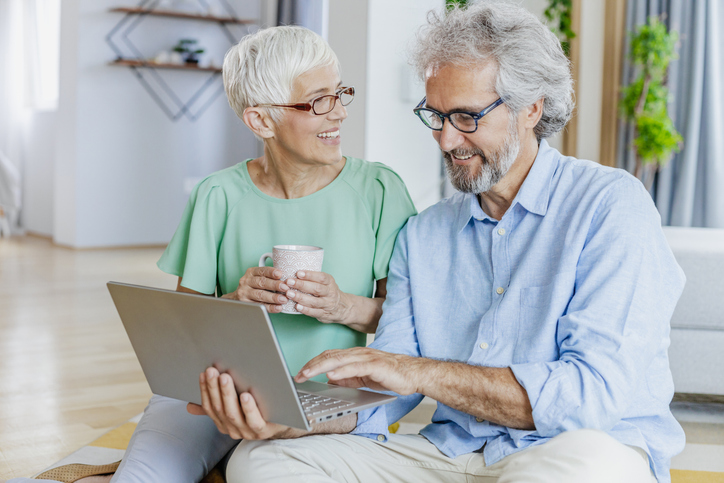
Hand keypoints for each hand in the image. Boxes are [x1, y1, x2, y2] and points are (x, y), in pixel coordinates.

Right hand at [187, 367, 294, 439]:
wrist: (283, 423)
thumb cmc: (258, 410)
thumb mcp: (234, 407)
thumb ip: (215, 405)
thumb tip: (190, 406)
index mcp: (223, 423)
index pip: (209, 407)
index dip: (205, 390)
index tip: (204, 373)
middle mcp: (233, 429)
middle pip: (219, 408)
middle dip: (214, 388)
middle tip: (213, 370)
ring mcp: (247, 431)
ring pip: (233, 414)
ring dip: (227, 394)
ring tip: (226, 377)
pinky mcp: (263, 430)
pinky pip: (253, 421)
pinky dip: (248, 408)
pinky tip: (246, 395)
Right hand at [222, 267, 289, 313]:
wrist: (237, 298)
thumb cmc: (253, 286)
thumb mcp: (257, 278)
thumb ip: (269, 277)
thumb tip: (288, 279)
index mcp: (251, 272)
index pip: (262, 270)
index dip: (271, 272)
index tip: (280, 274)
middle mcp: (246, 281)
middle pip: (261, 282)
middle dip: (274, 285)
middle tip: (285, 288)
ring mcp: (244, 293)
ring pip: (260, 294)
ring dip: (273, 297)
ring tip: (284, 299)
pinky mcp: (245, 304)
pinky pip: (260, 305)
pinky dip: (270, 307)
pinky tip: (278, 308)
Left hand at [285, 271, 350, 322]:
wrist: (344, 308)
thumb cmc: (329, 292)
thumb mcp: (327, 283)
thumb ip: (314, 279)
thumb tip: (295, 273)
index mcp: (330, 282)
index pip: (321, 277)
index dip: (310, 275)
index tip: (298, 273)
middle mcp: (330, 293)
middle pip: (316, 288)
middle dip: (301, 285)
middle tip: (289, 282)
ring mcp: (327, 304)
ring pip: (314, 301)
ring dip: (300, 297)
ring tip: (289, 294)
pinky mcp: (324, 314)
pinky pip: (315, 312)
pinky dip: (305, 310)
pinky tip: (297, 306)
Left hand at [295, 347, 421, 395]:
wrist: (412, 374)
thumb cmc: (389, 374)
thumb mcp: (363, 378)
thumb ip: (347, 377)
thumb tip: (329, 381)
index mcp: (354, 355)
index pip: (328, 356)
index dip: (312, 363)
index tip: (299, 373)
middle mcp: (358, 353)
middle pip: (329, 356)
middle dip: (311, 365)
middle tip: (297, 375)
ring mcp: (366, 357)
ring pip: (339, 360)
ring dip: (320, 367)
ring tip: (307, 374)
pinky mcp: (375, 365)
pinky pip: (355, 367)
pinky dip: (341, 371)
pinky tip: (330, 375)